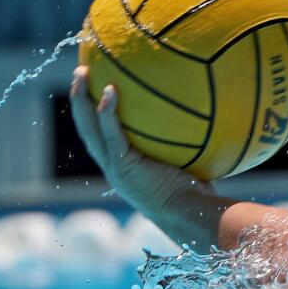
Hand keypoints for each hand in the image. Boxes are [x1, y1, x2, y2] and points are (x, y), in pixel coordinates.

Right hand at [69, 66, 216, 245]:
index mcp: (124, 168)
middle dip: (79, 100)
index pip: (102, 138)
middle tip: (80, 72)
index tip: (95, 88)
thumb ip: (186, 146)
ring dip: (81, 99)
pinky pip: (111, 134)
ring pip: (88, 129)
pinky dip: (107, 112)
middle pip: (86, 129)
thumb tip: (208, 118)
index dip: (94, 115)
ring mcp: (116, 168)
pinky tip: (110, 90)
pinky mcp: (123, 167)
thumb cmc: (198, 197)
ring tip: (81, 72)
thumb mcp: (189, 167)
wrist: (192, 216)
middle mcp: (114, 168)